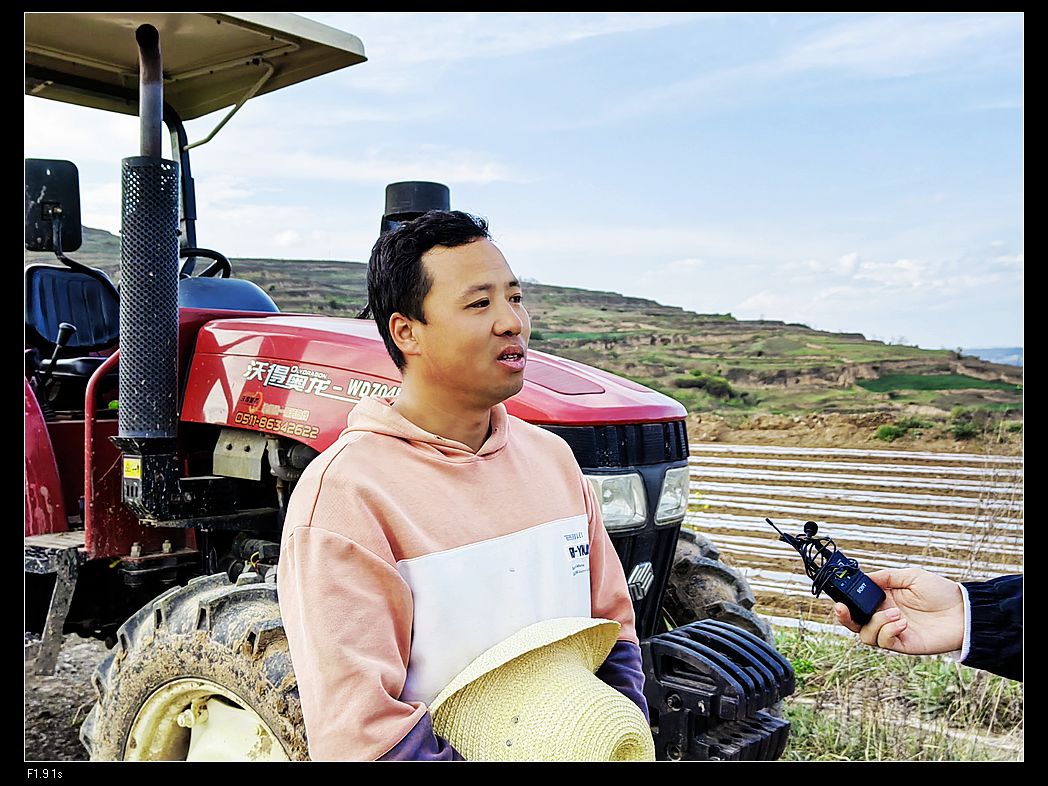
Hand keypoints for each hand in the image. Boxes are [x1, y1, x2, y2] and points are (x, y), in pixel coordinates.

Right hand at [834, 568, 964, 654]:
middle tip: (842, 608)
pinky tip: (902, 622)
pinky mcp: (903, 645)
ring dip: (876, 623)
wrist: (964, 612)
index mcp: (883, 600)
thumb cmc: (941, 592)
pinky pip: (884, 642)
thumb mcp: (910, 576)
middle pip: (854, 623)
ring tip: (896, 614)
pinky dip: (888, 631)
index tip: (839, 596)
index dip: (845, 602)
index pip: (857, 604)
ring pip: (866, 634)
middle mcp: (884, 617)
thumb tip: (864, 577)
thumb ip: (885, 577)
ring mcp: (893, 632)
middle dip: (844, 617)